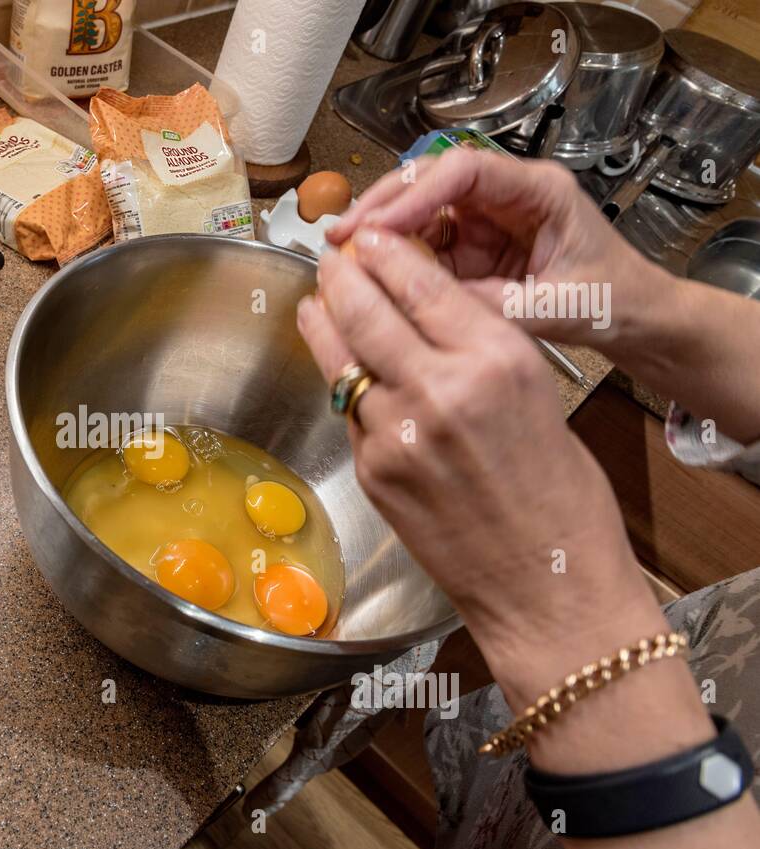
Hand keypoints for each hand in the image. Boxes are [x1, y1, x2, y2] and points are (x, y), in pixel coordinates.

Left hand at [298, 228, 664, 705]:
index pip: (419, 281)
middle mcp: (440, 388)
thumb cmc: (559, 496)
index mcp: (496, 359)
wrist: (548, 585)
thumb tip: (424, 310)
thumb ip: (476, 349)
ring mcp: (396, 433)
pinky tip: (339, 369)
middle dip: (341, 274)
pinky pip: (347, 411)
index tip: (370, 236)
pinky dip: (340, 382)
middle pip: (365, 307)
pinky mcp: (371, 472)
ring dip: (322, 322)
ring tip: (315, 299)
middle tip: (331, 257)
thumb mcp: (536, 394)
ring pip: (339, 358)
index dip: (386, 251)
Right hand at [328, 148, 759, 441]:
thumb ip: (496, 305)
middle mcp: (507, 195)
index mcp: (539, 191)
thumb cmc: (611, 299)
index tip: (379, 226)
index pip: (465, 171)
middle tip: (341, 233)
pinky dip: (393, 256)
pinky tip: (367, 273)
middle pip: (431, 180)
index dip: (415, 194)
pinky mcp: (473, 245)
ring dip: (380, 228)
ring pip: (419, 208)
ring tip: (343, 253)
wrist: (632, 316)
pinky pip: (423, 242)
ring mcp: (486, 218)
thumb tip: (428, 304)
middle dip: (382, 204)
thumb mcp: (557, 309)